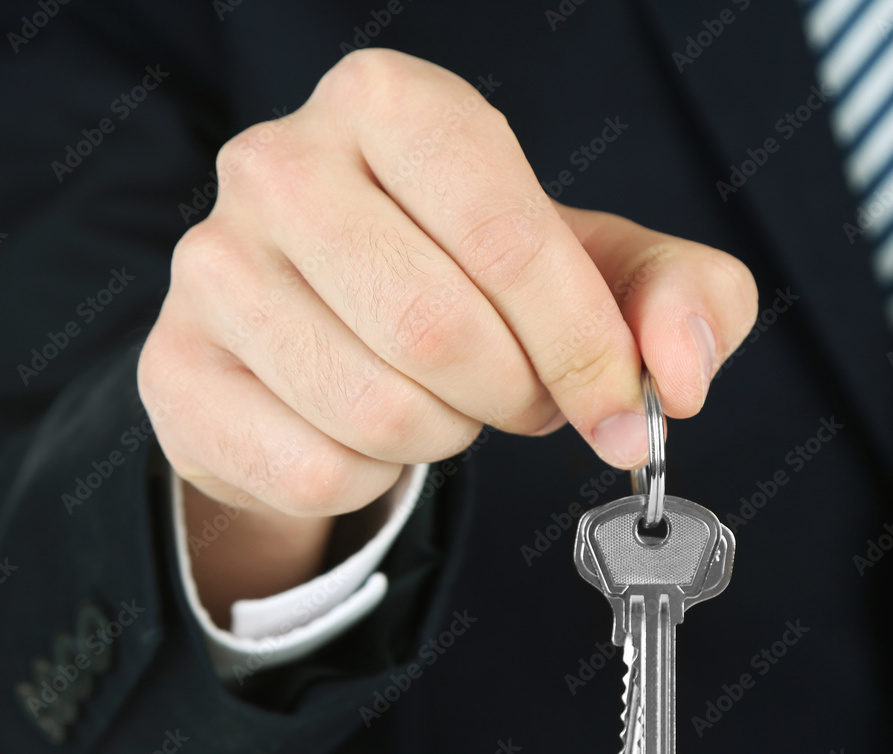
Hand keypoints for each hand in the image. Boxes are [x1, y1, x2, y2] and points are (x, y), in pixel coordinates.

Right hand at [137, 49, 757, 621]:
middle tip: (522, 397)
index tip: (618, 409)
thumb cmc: (463, 284)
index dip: (582, 344)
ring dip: (443, 435)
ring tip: (440, 402)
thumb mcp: (591, 268)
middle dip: (513, 396)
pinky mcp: (178, 370)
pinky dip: (374, 475)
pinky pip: (318, 469)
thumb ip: (676, 298)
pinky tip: (365, 429)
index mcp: (391, 105)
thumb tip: (681, 379)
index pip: (510, 238)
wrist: (322, 329)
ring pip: (379, 413)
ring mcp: (213, 269)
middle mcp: (280, 167)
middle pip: (440, 333)